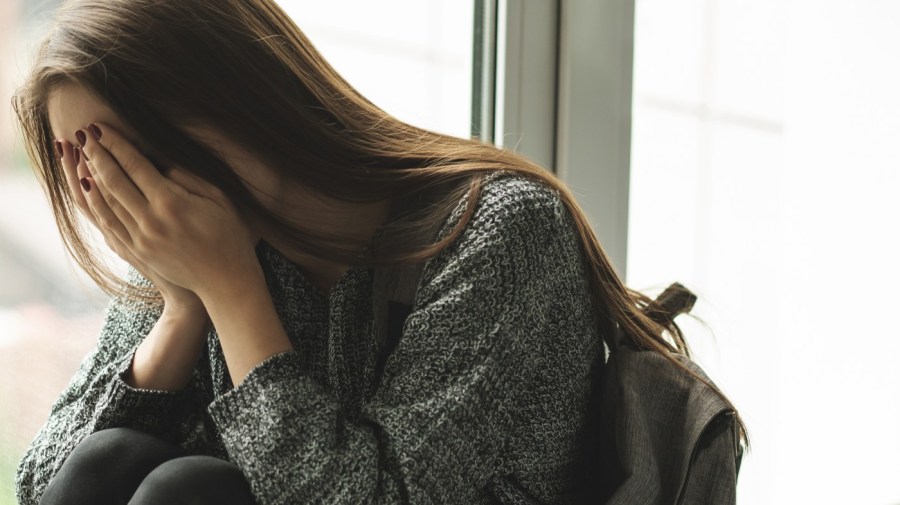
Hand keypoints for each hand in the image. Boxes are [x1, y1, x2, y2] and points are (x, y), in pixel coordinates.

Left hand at [69, 122, 259, 303]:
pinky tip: (88, 189)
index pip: (136, 166)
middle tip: (84, 134)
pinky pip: (108, 224)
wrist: (226, 281)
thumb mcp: (218, 198)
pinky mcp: (137, 252)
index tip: (101, 127)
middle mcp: (151, 220)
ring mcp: (141, 239)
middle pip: (114, 180)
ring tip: (80, 156)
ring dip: (89, 176)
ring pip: (105, 202)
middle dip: (96, 154)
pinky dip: (95, 203)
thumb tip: (158, 162)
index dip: (116, 144)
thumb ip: (187, 178)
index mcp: (172, 203)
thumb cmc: (230, 235)